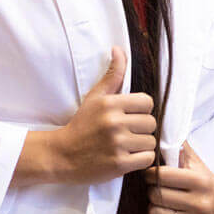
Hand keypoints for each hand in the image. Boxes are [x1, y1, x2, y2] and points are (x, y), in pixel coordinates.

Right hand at [13, 47, 155, 186]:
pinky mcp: (119, 164)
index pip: (147, 102)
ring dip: (141, 145)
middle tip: (127, 132)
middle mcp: (115, 123)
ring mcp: (117, 144)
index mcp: (110, 104)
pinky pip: (147, 158)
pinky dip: (141, 159)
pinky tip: (127, 156)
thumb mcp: (94, 97)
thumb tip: (119, 49)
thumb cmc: (81, 125)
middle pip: (151, 123)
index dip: (142, 110)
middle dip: (142, 129)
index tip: (130, 116)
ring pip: (150, 142)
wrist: (62, 155)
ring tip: (126, 145)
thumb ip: (112, 75)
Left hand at [146, 142, 213, 213]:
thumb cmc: (209, 185)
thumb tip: (165, 128)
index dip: (151, 174)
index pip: (162, 176)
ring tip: (158, 203)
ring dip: (152, 208)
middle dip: (151, 190)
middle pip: (157, 195)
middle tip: (154, 189)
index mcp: (200, 181)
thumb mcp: (198, 165)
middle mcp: (200, 203)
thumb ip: (181, 149)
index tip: (150, 174)